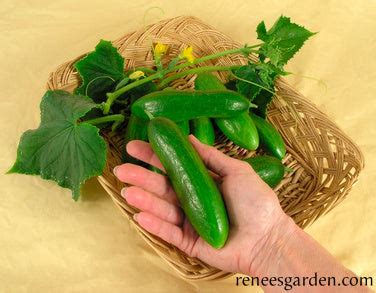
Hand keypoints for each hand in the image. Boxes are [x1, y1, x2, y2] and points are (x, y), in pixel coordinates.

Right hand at [114, 135, 295, 274]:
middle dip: (141, 177)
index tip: (135, 145)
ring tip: (126, 190)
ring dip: (144, 199)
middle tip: (122, 169)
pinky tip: (139, 214)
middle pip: (162, 187)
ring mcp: (189, 222)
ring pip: (162, 209)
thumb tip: (190, 137)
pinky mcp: (189, 242)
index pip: (173, 166)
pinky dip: (154, 225)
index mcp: (202, 182)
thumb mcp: (236, 171)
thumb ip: (211, 156)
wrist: (269, 238)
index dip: (154, 156)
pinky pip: (168, 233)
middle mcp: (192, 200)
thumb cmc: (257, 202)